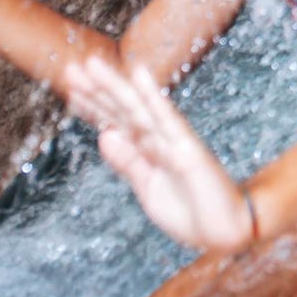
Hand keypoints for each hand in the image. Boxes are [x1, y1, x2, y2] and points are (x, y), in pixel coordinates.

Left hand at [67, 55, 257, 253]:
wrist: (226, 231)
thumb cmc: (190, 210)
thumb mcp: (149, 188)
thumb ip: (128, 162)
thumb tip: (105, 135)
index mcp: (149, 151)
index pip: (117, 123)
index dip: (94, 107)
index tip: (71, 90)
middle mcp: (159, 140)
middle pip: (123, 111)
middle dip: (97, 91)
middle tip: (70, 70)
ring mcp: (174, 142)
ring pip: (138, 109)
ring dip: (114, 86)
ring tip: (92, 64)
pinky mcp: (188, 149)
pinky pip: (167, 119)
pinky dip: (153, 96)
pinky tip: (140, 73)